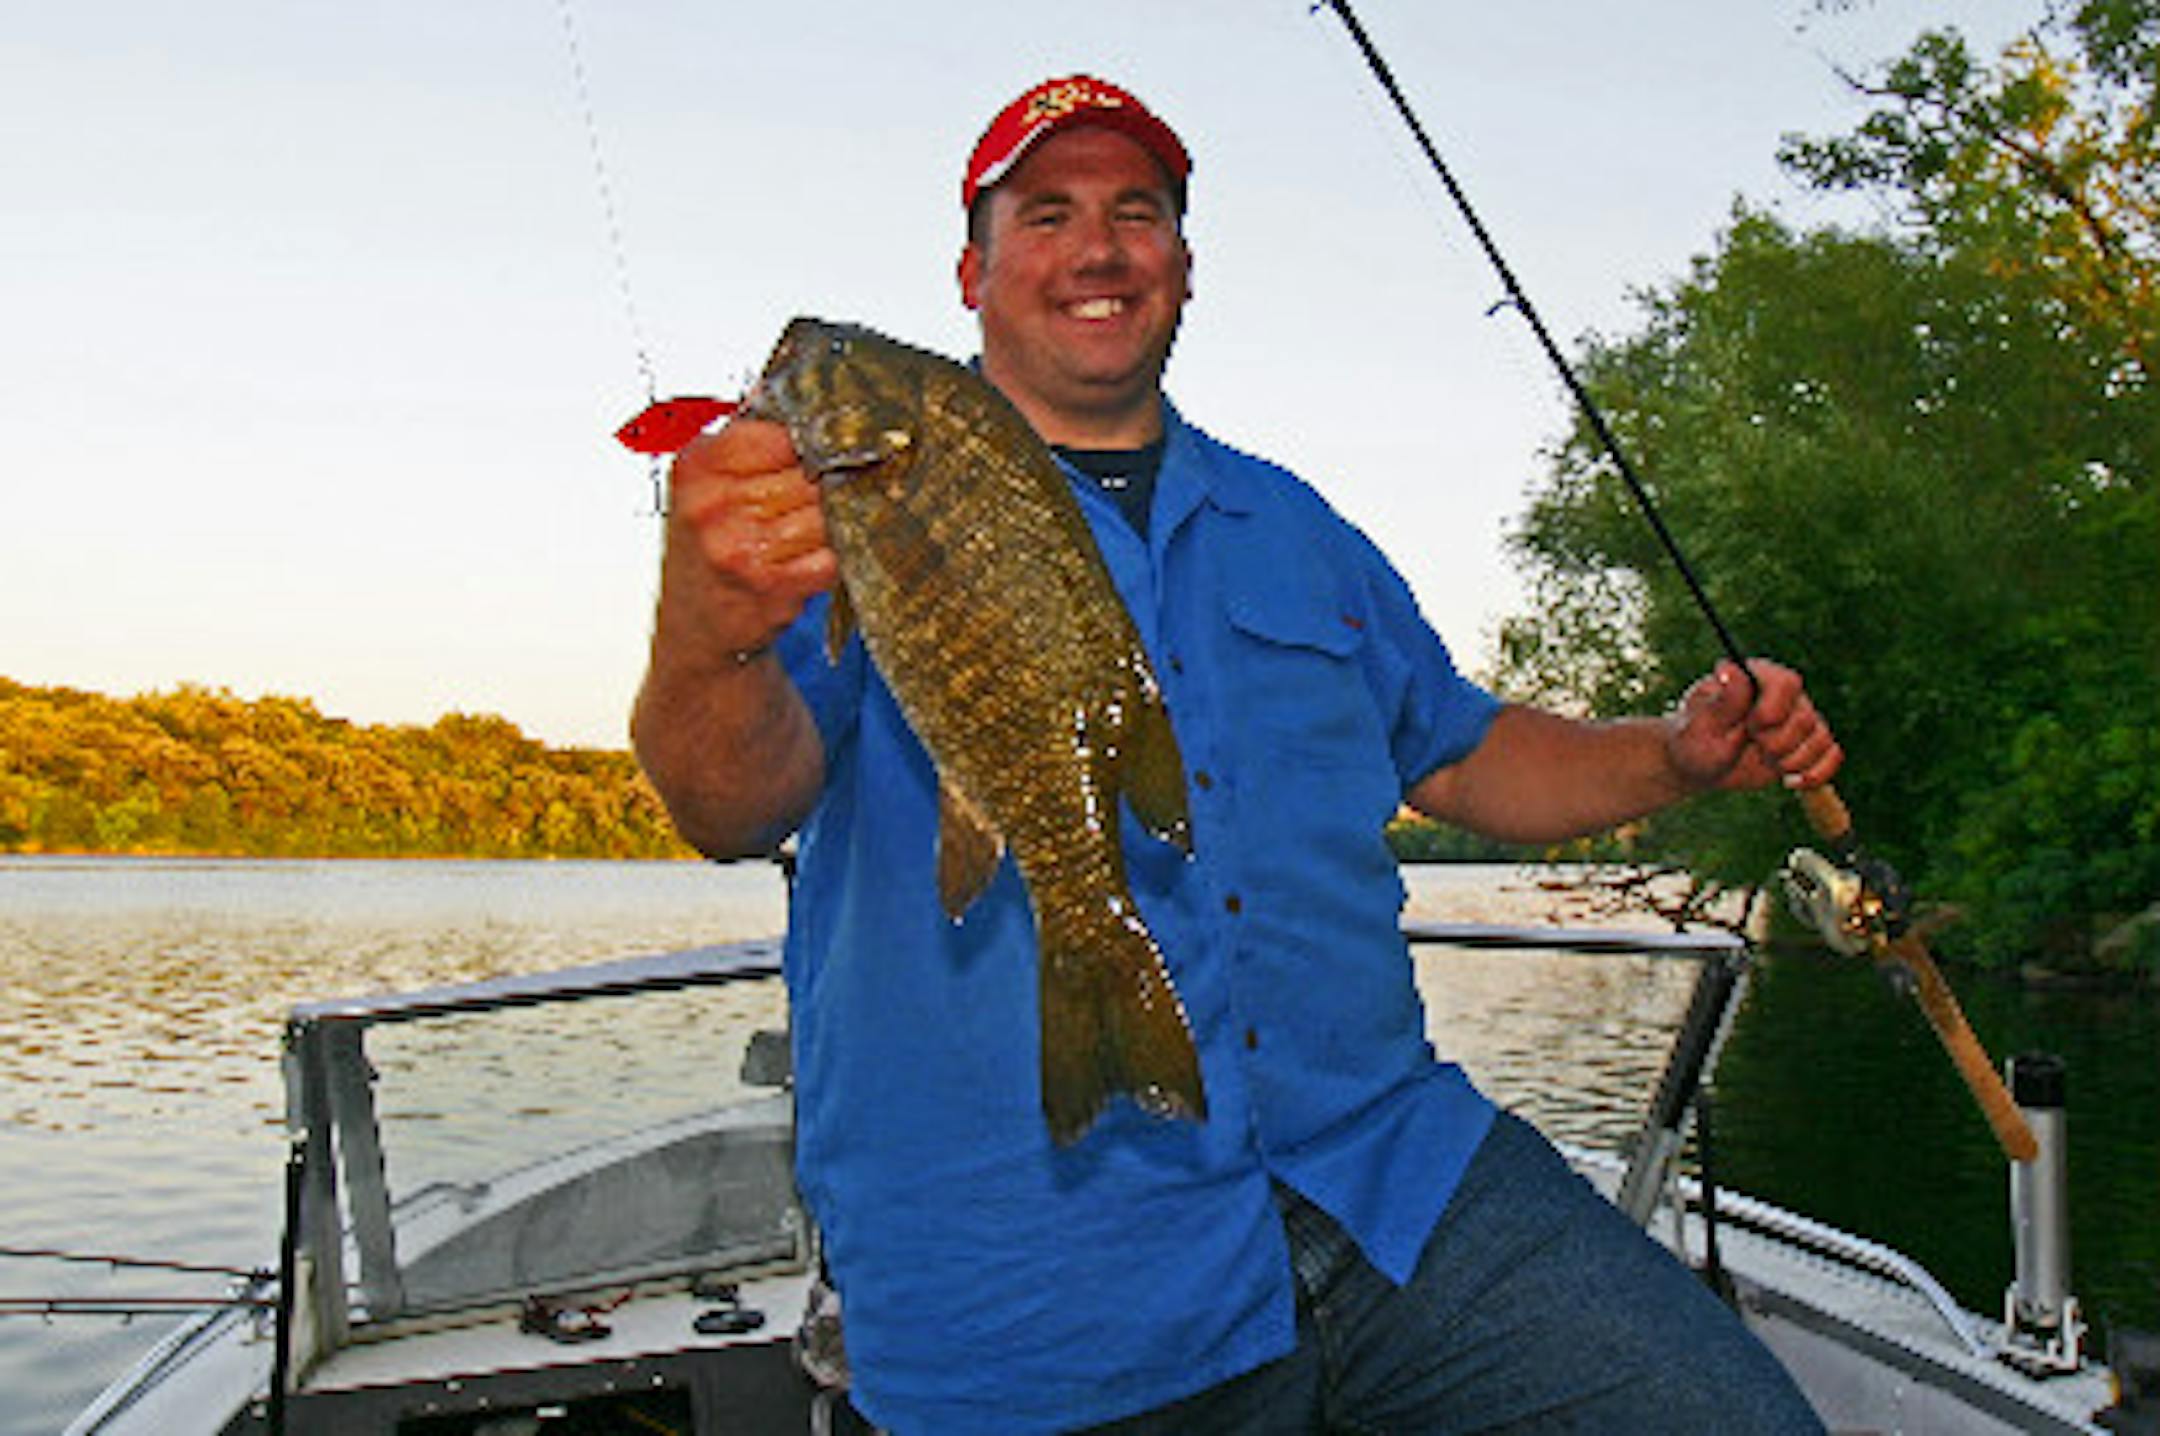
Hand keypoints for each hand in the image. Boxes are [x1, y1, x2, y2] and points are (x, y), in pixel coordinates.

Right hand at [659, 418, 837, 664]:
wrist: (695, 625)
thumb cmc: (706, 548)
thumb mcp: (707, 484)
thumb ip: (746, 437)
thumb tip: (787, 381)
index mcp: (697, 467)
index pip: (780, 433)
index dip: (810, 442)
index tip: (824, 449)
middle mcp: (713, 506)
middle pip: (808, 473)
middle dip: (827, 483)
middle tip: (831, 491)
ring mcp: (740, 548)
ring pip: (824, 514)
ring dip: (834, 522)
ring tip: (819, 529)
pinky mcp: (771, 586)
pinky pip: (831, 557)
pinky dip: (834, 558)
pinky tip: (816, 559)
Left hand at [1667, 659, 1842, 793]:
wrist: (1700, 764)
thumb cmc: (1694, 739)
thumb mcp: (1702, 723)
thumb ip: (1724, 700)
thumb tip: (1731, 668)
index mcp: (1756, 678)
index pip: (1787, 683)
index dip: (1773, 711)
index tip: (1751, 728)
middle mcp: (1783, 695)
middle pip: (1806, 717)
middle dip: (1778, 743)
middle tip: (1751, 746)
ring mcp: (1798, 719)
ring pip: (1821, 738)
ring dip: (1792, 760)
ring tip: (1764, 760)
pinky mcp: (1808, 744)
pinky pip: (1833, 755)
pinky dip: (1816, 773)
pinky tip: (1791, 781)